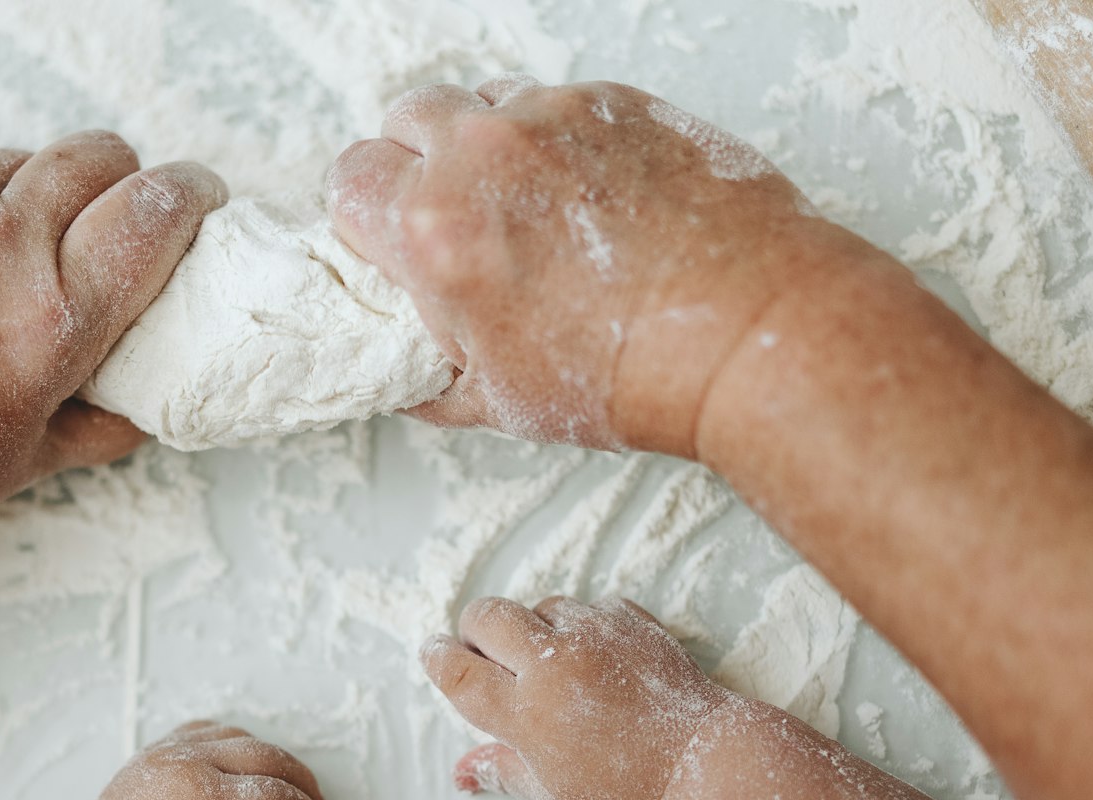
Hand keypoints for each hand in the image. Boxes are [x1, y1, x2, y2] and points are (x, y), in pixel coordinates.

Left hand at [0, 133, 226, 565]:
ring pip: (23, 162)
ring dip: (49, 189)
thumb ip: (100, 425)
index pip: (155, 212)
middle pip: (98, 156)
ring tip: (39, 244)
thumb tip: (142, 406)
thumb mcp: (22, 463)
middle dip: (129, 176)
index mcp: (51, 319)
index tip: (203, 200)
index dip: (193, 195)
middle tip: (131, 212)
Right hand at [327, 77, 881, 453]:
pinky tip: (591, 200)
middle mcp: (484, 157)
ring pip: (485, 101)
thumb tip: (411, 370)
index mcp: (434, 232)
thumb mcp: (500, 404)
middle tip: (455, 216)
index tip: (390, 240)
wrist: (744, 335)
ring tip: (527, 206)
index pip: (349, 181)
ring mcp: (553, 119)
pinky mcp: (616, 102)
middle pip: (407, 118)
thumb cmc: (632, 374)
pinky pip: (558, 103)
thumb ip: (429, 380)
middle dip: (417, 163)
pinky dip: (560, 142)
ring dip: (487, 145)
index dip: (365, 217)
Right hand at [421, 596, 727, 799]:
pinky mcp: (629, 620)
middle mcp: (554, 665)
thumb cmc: (626, 789)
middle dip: (476, 630)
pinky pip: (588, 607)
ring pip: (539, 606)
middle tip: (489, 654)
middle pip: (486, 616)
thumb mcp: (555, 794)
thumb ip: (503, 770)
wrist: (700, 762)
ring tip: (555, 666)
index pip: (457, 670)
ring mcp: (593, 635)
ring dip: (535, 629)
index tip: (435, 653)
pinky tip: (595, 659)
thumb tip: (462, 774)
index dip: (437, 657)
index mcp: (525, 713)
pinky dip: (583, 627)